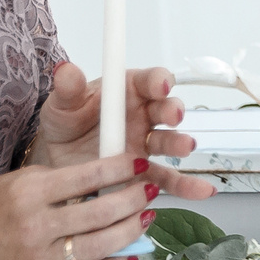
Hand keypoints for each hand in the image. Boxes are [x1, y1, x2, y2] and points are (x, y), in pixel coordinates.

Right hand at [0, 153, 158, 259]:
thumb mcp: (25, 178)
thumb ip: (66, 179)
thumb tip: (113, 176)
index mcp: (32, 193)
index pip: (88, 178)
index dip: (120, 169)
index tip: (140, 161)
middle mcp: (37, 226)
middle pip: (99, 213)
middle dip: (132, 199)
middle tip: (150, 188)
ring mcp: (42, 256)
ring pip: (99, 246)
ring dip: (130, 231)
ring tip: (147, 215)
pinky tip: (134, 254)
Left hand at [27, 63, 218, 203]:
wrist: (58, 162)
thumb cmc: (65, 124)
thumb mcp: (62, 106)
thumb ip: (68, 90)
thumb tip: (66, 70)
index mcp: (127, 92)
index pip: (149, 80)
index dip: (158, 81)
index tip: (160, 86)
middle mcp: (143, 115)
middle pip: (165, 109)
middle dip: (172, 110)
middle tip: (173, 116)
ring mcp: (146, 145)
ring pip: (169, 142)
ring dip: (179, 143)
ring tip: (185, 147)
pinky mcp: (144, 173)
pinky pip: (166, 178)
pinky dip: (185, 185)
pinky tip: (201, 190)